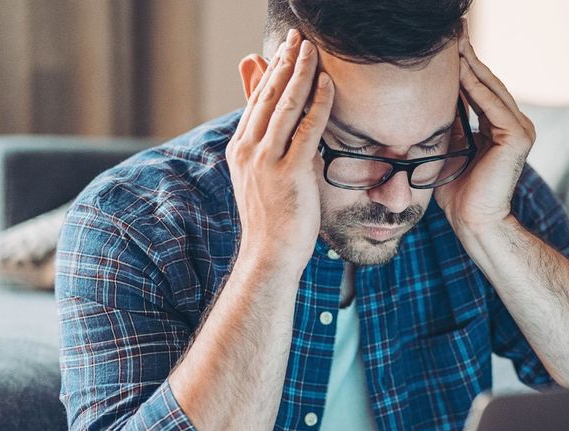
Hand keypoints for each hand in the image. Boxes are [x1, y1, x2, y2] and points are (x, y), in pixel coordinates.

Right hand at [226, 29, 333, 277]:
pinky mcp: (288, 172)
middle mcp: (249, 149)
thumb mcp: (264, 176)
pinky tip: (327, 84)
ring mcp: (266, 160)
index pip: (258, 99)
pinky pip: (306, 130)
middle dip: (285, 62)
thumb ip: (271, 146)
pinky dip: (317, 104)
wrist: (269, 255)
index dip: (273, 71)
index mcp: (241, 148)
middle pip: (269, 95)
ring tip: (312, 49)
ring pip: (285, 105)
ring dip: (300, 73)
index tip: (286, 48)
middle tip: (298, 36)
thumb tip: (276, 126)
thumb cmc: (273, 219)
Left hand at [434, 22, 535, 235]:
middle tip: (453, 31)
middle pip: (488, 83)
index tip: (448, 45)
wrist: (474, 222)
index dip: (465, 66)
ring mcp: (520, 130)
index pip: (482, 89)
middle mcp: (516, 125)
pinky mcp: (517, 137)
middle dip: (469, 57)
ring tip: (454, 41)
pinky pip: (491, 105)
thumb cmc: (459, 193)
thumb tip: (433, 98)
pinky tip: (459, 67)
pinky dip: (474, 86)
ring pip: (490, 89)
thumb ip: (451, 123)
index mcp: (503, 127)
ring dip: (471, 64)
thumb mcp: (451, 148)